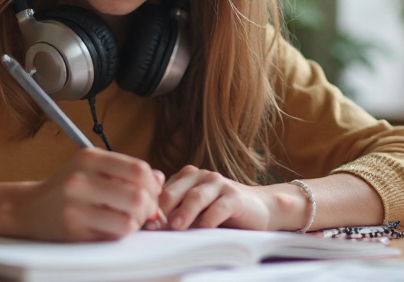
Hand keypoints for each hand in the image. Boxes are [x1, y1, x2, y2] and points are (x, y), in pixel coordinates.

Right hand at [16, 148, 164, 241]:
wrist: (30, 208)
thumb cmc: (68, 188)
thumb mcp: (93, 169)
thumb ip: (126, 171)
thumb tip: (160, 179)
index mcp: (89, 157)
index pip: (138, 169)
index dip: (153, 184)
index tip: (151, 193)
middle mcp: (80, 179)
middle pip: (138, 196)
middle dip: (149, 208)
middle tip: (144, 212)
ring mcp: (75, 206)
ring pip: (129, 220)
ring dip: (137, 224)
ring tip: (129, 221)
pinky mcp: (74, 230)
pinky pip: (113, 235)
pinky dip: (121, 234)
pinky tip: (114, 228)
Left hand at [158, 165, 273, 230]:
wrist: (259, 208)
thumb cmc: (221, 211)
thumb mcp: (196, 209)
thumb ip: (176, 211)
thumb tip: (151, 225)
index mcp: (187, 176)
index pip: (163, 190)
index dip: (152, 208)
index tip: (143, 223)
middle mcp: (201, 176)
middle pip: (175, 191)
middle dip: (163, 209)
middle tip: (154, 226)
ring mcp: (219, 184)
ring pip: (196, 197)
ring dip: (184, 213)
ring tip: (175, 226)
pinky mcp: (234, 196)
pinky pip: (219, 207)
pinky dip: (209, 218)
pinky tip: (203, 228)